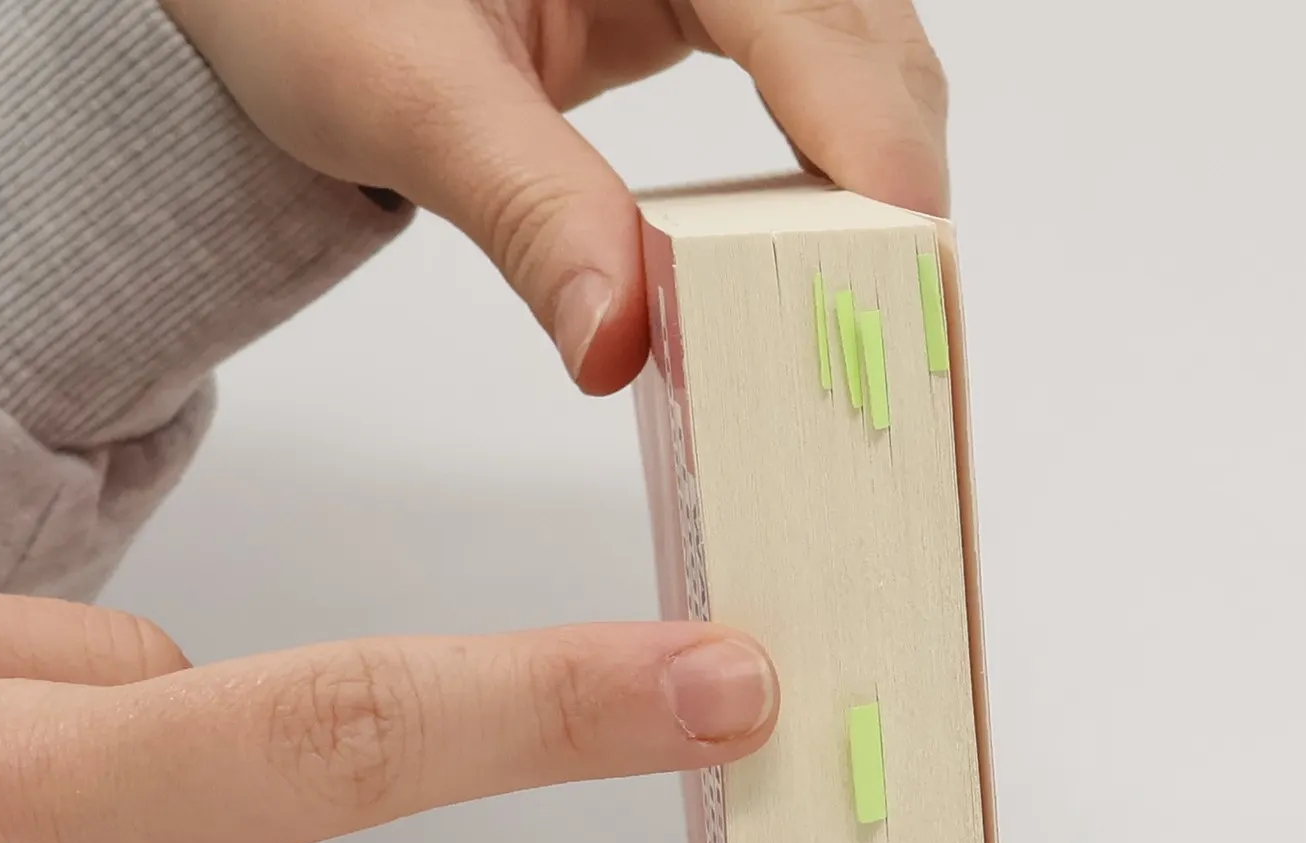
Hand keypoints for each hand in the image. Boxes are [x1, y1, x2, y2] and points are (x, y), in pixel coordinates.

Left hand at [158, 0, 948, 390]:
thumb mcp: (397, 90)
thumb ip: (526, 208)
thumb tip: (624, 345)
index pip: (811, 8)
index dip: (871, 136)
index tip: (907, 260)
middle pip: (863, 28)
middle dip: (890, 168)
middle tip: (894, 319)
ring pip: (854, 49)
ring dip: (869, 175)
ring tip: (865, 298)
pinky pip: (804, 71)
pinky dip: (824, 165)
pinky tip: (811, 246)